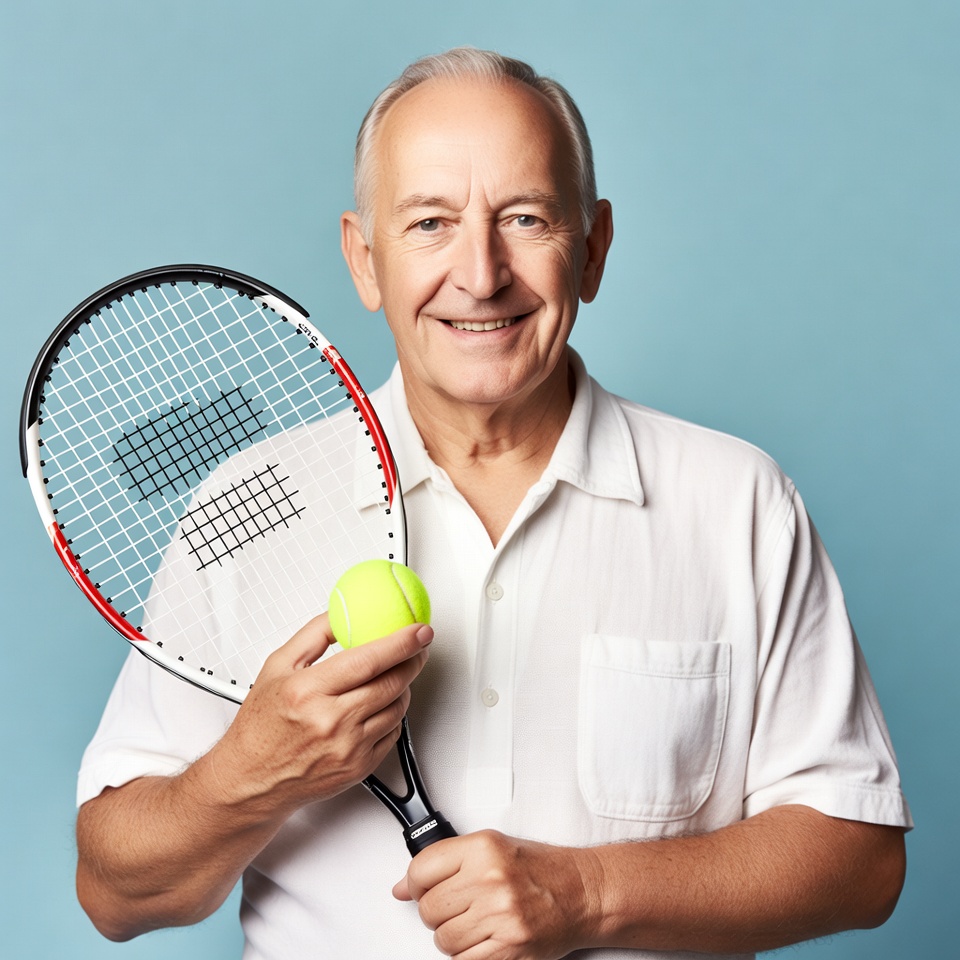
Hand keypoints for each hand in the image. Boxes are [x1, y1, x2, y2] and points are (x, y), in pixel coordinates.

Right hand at [205, 614, 432, 815]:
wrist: (252, 779)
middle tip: (417, 648)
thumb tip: (343, 614)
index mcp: (308, 691)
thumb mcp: (277, 668)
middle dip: (413, 660)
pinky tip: (380, 705)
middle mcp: (330, 721)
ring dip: (404, 686)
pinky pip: (393, 733)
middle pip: (391, 682)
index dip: (402, 642)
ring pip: (397, 707)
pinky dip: (393, 714)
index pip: (368, 660)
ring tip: (393, 675)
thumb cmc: (261, 726)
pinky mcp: (360, 768)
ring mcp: (348, 748)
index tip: (419, 630)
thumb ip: (314, 635)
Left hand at [393, 830, 601, 959]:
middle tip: (459, 905)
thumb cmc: (540, 869)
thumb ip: (445, 862)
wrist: (582, 893)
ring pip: (443, 940)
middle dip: (437, 912)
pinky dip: (468, 955)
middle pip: (429, 909)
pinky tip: (484, 938)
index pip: (421, 869)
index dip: (416, 884)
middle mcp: (491, 880)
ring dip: (453, 936)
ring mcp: (500, 917)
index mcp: (484, 849)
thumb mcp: (492, 848)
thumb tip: (403, 887)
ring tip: (477, 922)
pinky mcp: (509, 950)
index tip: (422, 888)